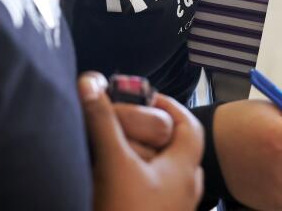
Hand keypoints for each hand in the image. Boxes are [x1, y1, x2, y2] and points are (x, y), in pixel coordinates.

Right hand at [79, 73, 204, 210]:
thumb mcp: (114, 162)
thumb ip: (103, 121)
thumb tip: (92, 84)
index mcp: (184, 170)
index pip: (190, 125)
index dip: (170, 105)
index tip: (146, 96)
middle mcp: (185, 191)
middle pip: (178, 150)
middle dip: (153, 131)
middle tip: (128, 121)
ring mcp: (172, 209)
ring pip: (165, 174)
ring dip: (144, 158)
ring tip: (118, 149)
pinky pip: (153, 193)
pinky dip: (137, 180)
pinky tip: (115, 181)